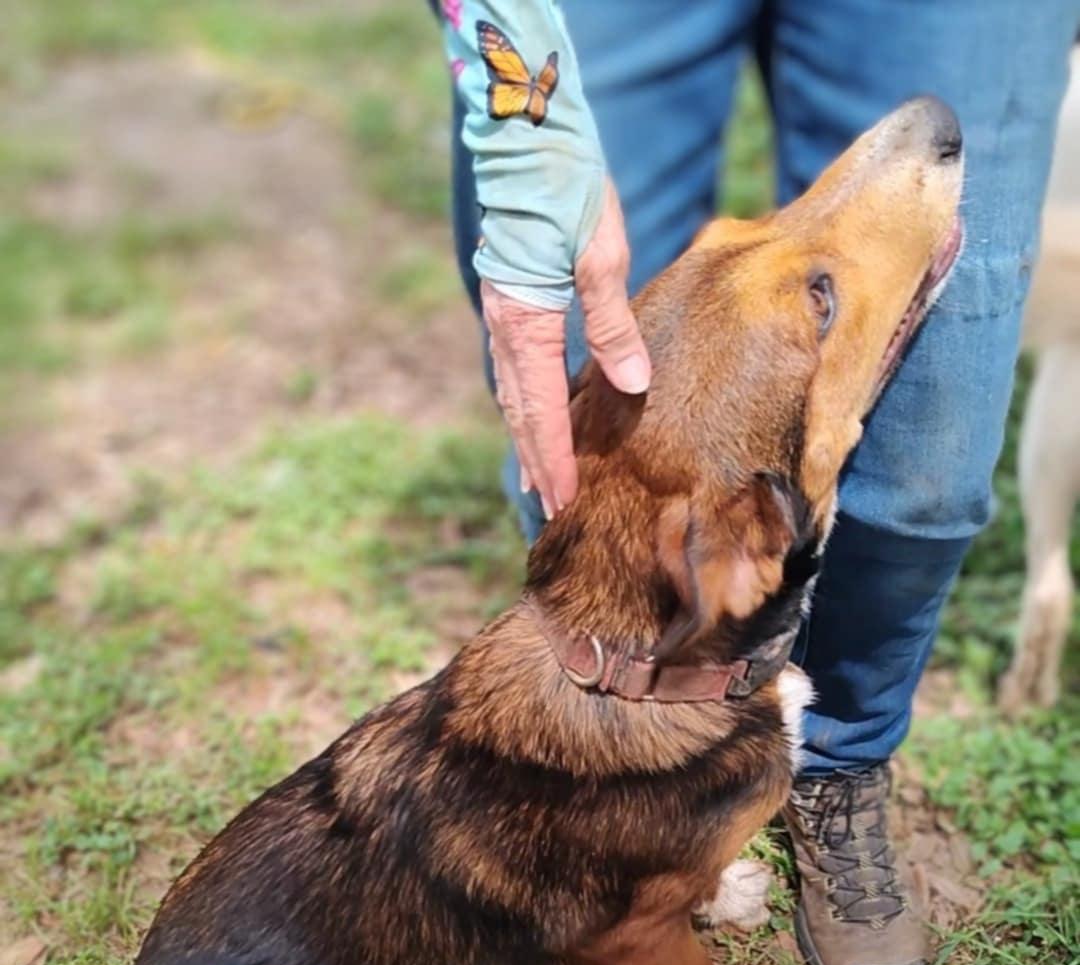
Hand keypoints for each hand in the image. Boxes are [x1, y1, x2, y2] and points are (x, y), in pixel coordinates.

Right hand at [481, 180, 650, 518]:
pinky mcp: (511, 302)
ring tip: (540, 481)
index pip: (541, 412)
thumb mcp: (601, 255)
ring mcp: (503, 316)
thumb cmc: (569, 188)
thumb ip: (614, 325)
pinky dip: (527, 406)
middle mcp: (506, 327)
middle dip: (538, 465)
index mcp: (526, 323)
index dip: (554, 461)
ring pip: (514, 395)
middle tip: (552, 511)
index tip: (563, 501)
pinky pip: (517, 371)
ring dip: (529, 442)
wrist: (529, 135)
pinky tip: (540, 419)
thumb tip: (634, 387)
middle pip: (521, 415)